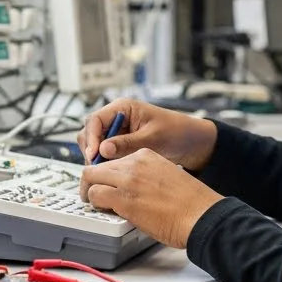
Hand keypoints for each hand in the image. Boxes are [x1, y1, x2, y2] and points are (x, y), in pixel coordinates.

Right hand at [77, 99, 217, 169]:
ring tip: (106, 172)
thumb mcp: (152, 138)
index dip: (91, 138)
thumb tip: (103, 149)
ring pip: (95, 144)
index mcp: (123, 108)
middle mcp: (116, 118)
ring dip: (97, 158)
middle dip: (91, 149)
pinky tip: (112, 173)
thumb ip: (127, 143)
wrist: (191, 142)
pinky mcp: (120, 145)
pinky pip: (105, 153)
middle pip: (90, 132)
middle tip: (97, 168)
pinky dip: (106, 162)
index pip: (95, 120)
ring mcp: (117, 132)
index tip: (94, 155)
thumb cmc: (176, 132)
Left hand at [81, 149, 223, 248]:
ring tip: (94, 203)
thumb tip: (133, 189)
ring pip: (90, 178)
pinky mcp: (123, 198)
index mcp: (146, 155)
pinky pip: (95, 195)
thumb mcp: (167, 177)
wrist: (200, 215)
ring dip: (89, 192)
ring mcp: (128, 180)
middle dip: (92, 180)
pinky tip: (102, 210)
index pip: (114, 159)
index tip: (106, 183)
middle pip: (98, 166)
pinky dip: (94, 203)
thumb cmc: (190, 203)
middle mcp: (134, 163)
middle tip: (93, 194)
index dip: (106, 174)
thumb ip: (147, 177)